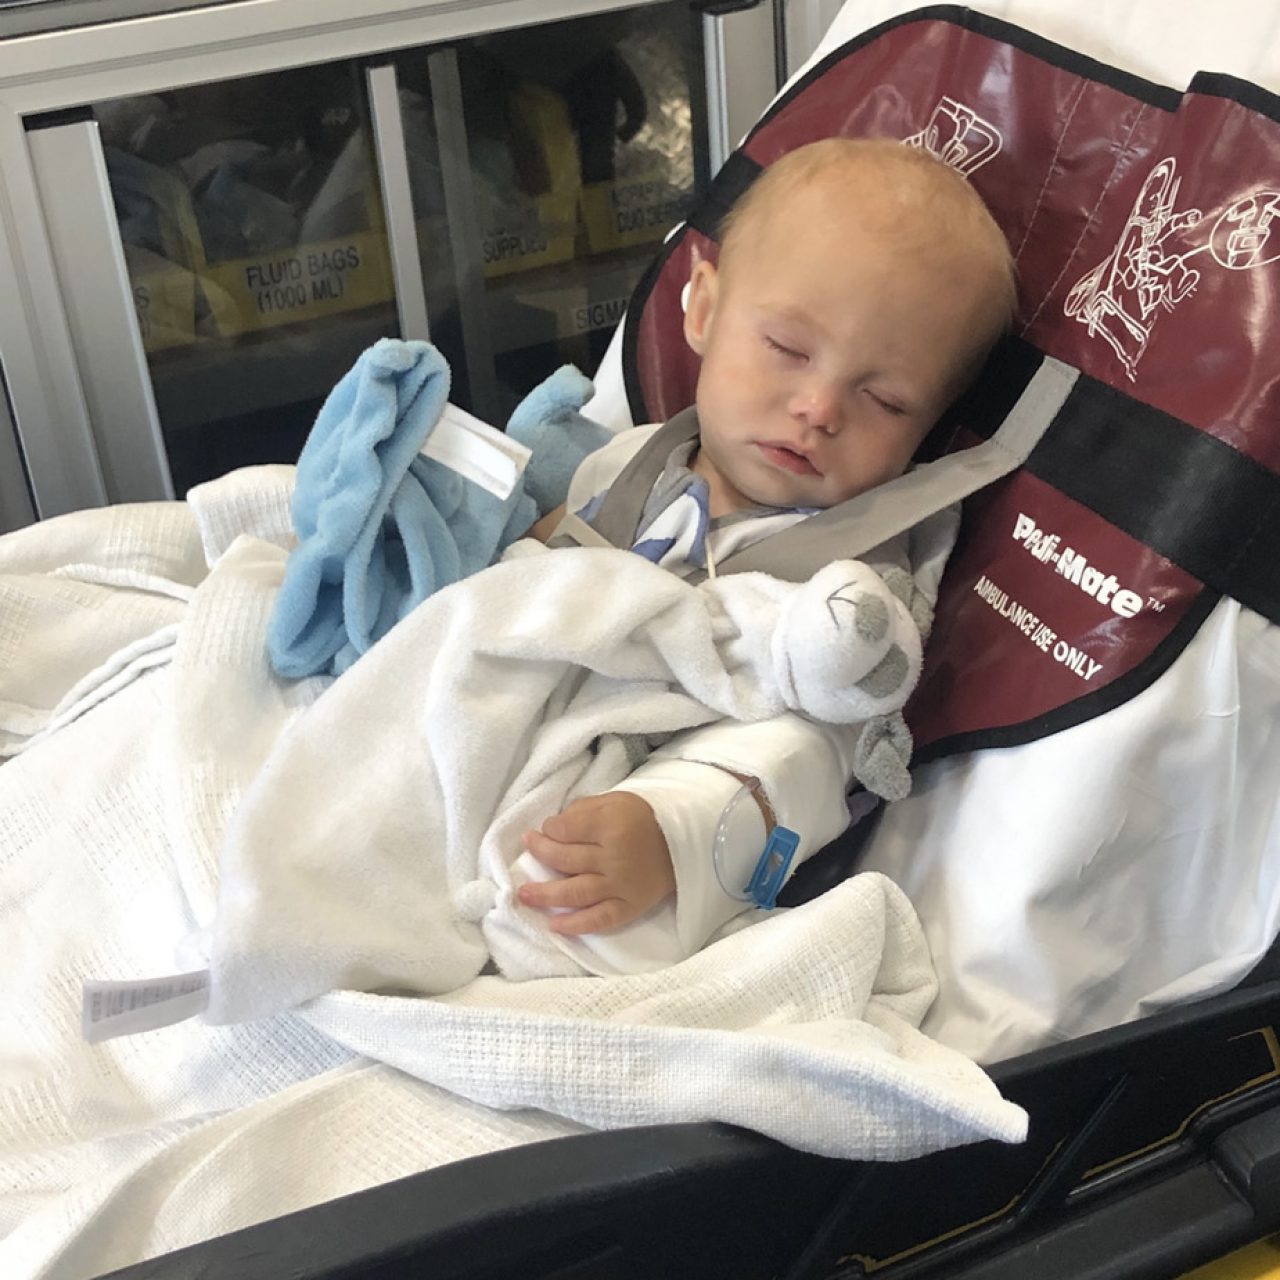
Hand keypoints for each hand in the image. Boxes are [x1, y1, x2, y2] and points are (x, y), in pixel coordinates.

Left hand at [517, 792, 674, 934]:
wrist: (685, 840)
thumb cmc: (645, 817)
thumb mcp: (615, 800)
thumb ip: (584, 810)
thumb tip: (554, 826)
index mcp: (610, 826)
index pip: (565, 829)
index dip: (549, 828)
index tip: (546, 828)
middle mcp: (613, 858)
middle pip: (564, 859)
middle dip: (540, 853)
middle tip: (528, 848)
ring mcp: (620, 885)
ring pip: (575, 892)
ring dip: (545, 895)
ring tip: (524, 895)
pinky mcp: (630, 906)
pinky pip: (601, 919)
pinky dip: (577, 925)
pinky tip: (554, 926)